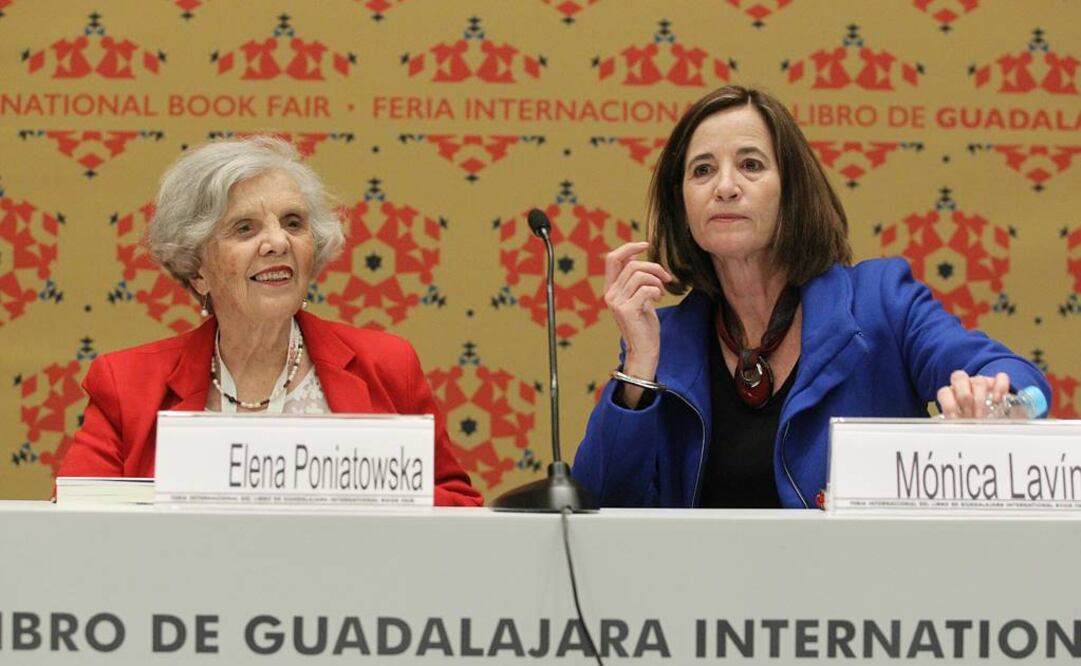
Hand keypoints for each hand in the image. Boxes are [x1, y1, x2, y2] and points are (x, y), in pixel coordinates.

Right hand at [604, 241, 670, 406]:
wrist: (644, 350)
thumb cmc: (644, 324)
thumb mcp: (640, 298)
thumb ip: (637, 282)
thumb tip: (645, 261)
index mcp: (611, 289)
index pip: (613, 259)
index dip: (629, 248)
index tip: (646, 244)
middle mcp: (610, 294)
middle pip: (632, 265)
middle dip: (654, 267)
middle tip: (667, 278)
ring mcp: (616, 302)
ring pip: (640, 275)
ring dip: (657, 280)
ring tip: (662, 291)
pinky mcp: (627, 310)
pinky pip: (646, 289)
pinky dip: (657, 291)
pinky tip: (659, 299)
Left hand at [936, 370, 1009, 417]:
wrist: (989, 419)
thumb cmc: (971, 421)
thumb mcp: (961, 424)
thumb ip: (957, 424)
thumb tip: (956, 432)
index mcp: (951, 394)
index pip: (945, 392)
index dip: (949, 404)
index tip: (955, 419)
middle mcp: (964, 385)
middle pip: (959, 378)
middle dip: (964, 397)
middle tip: (969, 415)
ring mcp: (981, 382)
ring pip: (979, 381)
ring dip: (980, 399)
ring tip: (982, 416)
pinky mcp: (998, 383)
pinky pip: (1001, 378)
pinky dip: (1000, 388)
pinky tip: (998, 400)